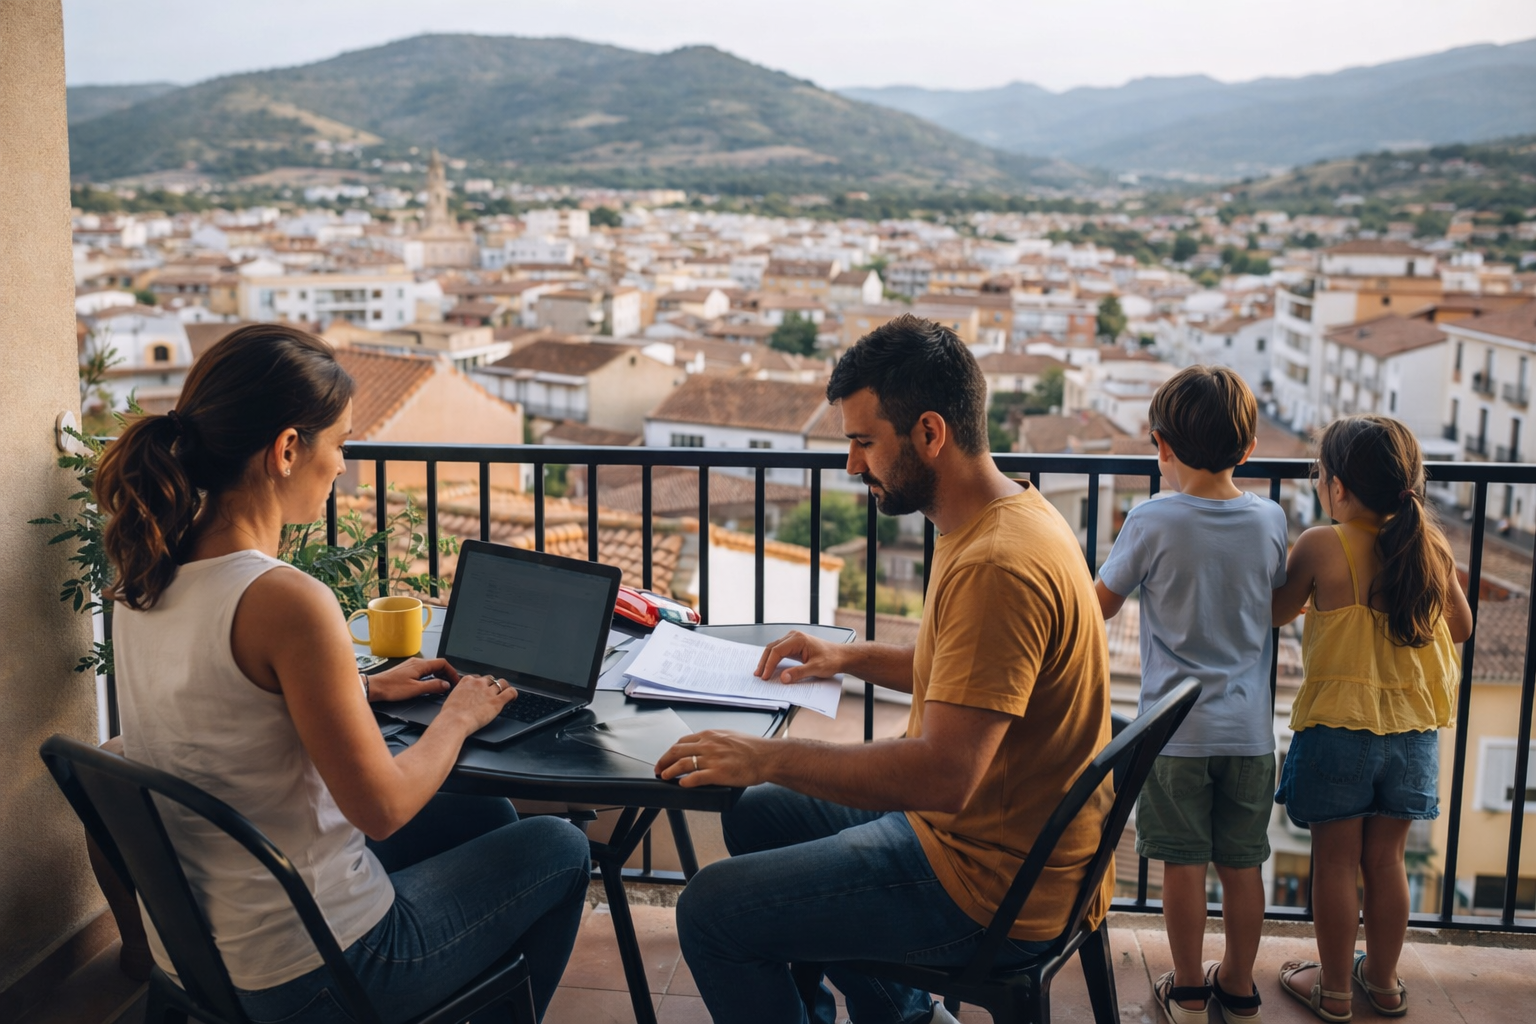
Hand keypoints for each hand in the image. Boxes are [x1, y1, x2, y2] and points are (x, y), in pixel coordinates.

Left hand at [364, 657, 459, 702]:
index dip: (452, 672)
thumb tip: (446, 685)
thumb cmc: (391, 688)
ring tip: (442, 686)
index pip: (443, 663)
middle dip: (447, 674)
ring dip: (439, 675)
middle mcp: (416, 662)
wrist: (374, 687)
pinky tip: (429, 685)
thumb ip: (433, 686)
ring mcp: (411, 665)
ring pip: (430, 668)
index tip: (455, 681)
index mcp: (420, 664)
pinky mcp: (407, 670)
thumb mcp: (415, 689)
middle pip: (438, 664)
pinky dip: (430, 676)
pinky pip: (423, 671)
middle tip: (451, 685)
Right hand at [436, 672, 517, 734]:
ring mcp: (489, 691)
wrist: (454, 721)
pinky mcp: (497, 701)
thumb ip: (460, 694)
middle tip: (493, 693)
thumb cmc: (450, 714)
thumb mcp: (452, 698)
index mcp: (467, 681)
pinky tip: (513, 697)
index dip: (481, 684)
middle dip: (492, 685)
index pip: (478, 677)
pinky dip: (513, 693)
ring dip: (504, 688)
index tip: (482, 689)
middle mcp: (479, 683)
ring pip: (502, 683)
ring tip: (504, 694)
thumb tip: (462, 699)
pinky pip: (510, 692)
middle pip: (491, 679)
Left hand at [655, 729, 771, 787]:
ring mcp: (713, 759)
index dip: (670, 751)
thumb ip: (715, 740)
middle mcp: (708, 745)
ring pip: (683, 764)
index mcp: (710, 735)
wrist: (767, 756)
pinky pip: (696, 777)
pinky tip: (681, 784)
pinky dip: (685, 781)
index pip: (682, 742)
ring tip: (664, 776)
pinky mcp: (718, 773)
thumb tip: (704, 746)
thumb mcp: (729, 736)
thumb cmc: (753, 747)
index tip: (666, 758)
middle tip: (658, 768)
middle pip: (677, 751)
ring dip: (670, 771)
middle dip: (664, 761)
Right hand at [755, 630, 844, 683]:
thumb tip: (783, 678)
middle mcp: (793, 636)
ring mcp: (793, 639)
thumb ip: (799, 673)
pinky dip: (773, 659)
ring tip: (760, 672)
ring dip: (767, 660)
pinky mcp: (794, 645)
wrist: (841, 656)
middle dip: (764, 662)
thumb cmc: (831, 660)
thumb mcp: (816, 668)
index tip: (765, 676)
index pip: (777, 651)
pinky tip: (769, 667)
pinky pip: (779, 651)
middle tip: (758, 675)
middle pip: (772, 648)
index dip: (769, 664)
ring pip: (774, 649)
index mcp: (798, 639)